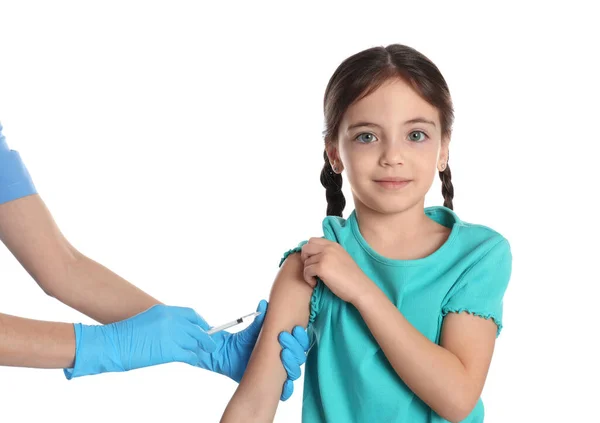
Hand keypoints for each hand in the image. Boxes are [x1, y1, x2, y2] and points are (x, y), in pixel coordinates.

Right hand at [64, 304, 216, 378]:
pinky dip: (193, 358)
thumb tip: (181, 331)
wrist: (112, 344)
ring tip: (200, 354)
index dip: (201, 323)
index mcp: (165, 311)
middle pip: (196, 329)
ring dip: (198, 349)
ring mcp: (171, 335)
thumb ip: (166, 323)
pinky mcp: (169, 350)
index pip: (191, 315)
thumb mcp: (149, 321)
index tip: (206, 329)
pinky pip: (189, 354)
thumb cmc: (126, 336)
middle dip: (205, 338)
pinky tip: (193, 360)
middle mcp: (171, 320)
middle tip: (210, 344)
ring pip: (194, 342)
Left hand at [197, 300, 309, 400]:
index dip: (301, 336)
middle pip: (300, 356)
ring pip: (295, 372)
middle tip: (283, 338)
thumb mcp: (251, 331)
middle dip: (295, 347)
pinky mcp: (272, 387)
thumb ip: (260, 319)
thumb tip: (263, 303)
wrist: (226, 358)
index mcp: (285, 345)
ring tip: (283, 354)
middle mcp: (285, 359)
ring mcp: (280, 374)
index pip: (301, 342)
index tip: (295, 329)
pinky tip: (284, 382)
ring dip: (292, 364)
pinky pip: (285, 391)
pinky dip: (286, 388)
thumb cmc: (241, 343)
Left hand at [301, 237, 372, 303]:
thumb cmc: (351, 277)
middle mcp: (328, 248)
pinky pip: (306, 271)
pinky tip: (316, 284)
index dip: (309, 251)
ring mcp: (325, 257)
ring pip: (306, 262)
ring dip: (308, 272)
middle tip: (311, 270)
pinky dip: (308, 279)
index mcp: (334, 245)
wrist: (360, 288)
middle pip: (306, 248)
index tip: (313, 262)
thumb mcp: (341, 258)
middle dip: (305, 259)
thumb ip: (329, 253)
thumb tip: (313, 255)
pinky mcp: (321, 268)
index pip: (312, 241)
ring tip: (317, 280)